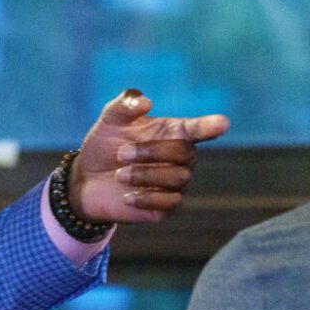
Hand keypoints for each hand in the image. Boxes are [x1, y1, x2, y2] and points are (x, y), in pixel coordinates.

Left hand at [71, 89, 230, 223]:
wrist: (87, 180)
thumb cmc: (104, 146)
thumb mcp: (109, 121)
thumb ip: (124, 105)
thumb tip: (146, 102)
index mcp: (172, 132)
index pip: (198, 129)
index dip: (210, 126)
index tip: (222, 123)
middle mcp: (180, 157)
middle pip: (185, 153)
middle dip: (152, 152)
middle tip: (121, 154)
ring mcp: (176, 183)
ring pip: (178, 178)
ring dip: (145, 175)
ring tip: (119, 174)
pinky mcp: (167, 207)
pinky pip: (170, 203)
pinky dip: (146, 198)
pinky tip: (126, 195)